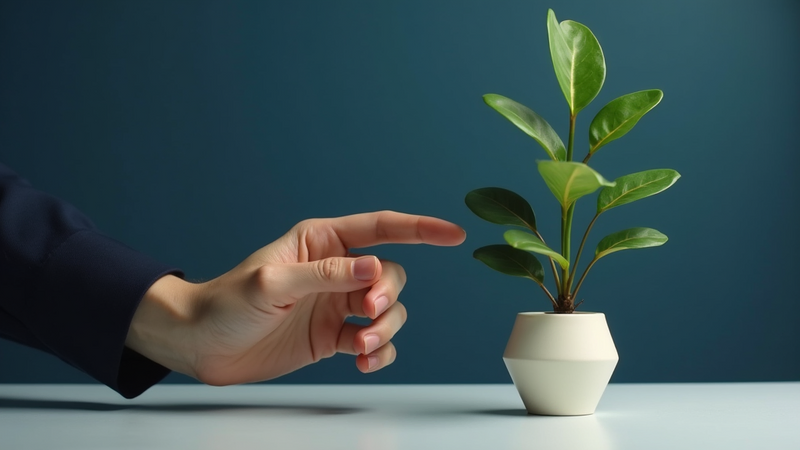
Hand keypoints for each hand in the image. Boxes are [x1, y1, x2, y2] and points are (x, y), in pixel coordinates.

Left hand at [125, 211, 465, 384]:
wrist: (202, 346)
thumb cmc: (227, 303)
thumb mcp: (273, 284)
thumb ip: (326, 276)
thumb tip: (375, 270)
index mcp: (321, 242)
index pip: (380, 228)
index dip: (420, 229)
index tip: (453, 234)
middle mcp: (335, 271)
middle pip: (389, 275)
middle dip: (388, 295)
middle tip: (368, 315)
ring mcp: (337, 305)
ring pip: (388, 310)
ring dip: (386, 329)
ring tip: (363, 346)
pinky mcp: (334, 337)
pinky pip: (374, 342)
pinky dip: (379, 353)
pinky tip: (365, 362)